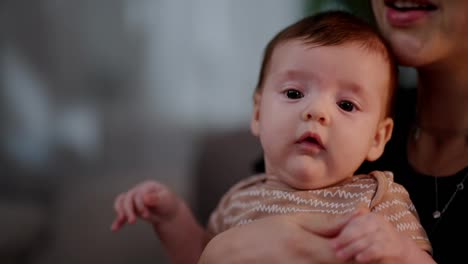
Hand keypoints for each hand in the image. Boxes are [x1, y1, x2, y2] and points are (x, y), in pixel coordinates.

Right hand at [111, 180, 178, 230]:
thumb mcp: (165, 201)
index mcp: (147, 186)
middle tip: (133, 222)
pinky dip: (118, 221)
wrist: (168, 213)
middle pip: (128, 198)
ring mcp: (133, 199)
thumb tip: (145, 197)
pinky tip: (114, 229)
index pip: (138, 193)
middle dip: (128, 210)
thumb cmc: (169, 204)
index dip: (139, 204)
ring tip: (123, 221)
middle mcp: (138, 190)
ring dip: (121, 212)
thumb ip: (156, 198)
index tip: (146, 215)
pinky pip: (121, 213)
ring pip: (121, 202)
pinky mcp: (131, 209)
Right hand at [199, 212, 357, 263]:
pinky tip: (327, 255)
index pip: (354, 253)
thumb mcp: (294, 220)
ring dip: (346, 259)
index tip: (367, 233)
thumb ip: (328, 221)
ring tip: (339, 247)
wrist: (235, 257)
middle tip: (360, 240)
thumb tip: (360, 214)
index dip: (366, 243)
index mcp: (309, 250)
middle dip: (360, 254)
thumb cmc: (262, 235)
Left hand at [331, 209, 414, 262]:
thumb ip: (351, 229)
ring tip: (342, 256)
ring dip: (352, 249)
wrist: (401, 250)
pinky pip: (377, 249)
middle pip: (359, 231)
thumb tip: (331, 231)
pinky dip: (367, 253)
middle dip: (345, 242)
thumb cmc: (376, 240)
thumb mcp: (364, 232)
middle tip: (335, 251)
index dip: (342, 234)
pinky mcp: (393, 246)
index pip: (354, 224)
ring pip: (366, 240)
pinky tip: (358, 258)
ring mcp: (387, 233)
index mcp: (370, 217)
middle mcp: (380, 222)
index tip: (332, 244)